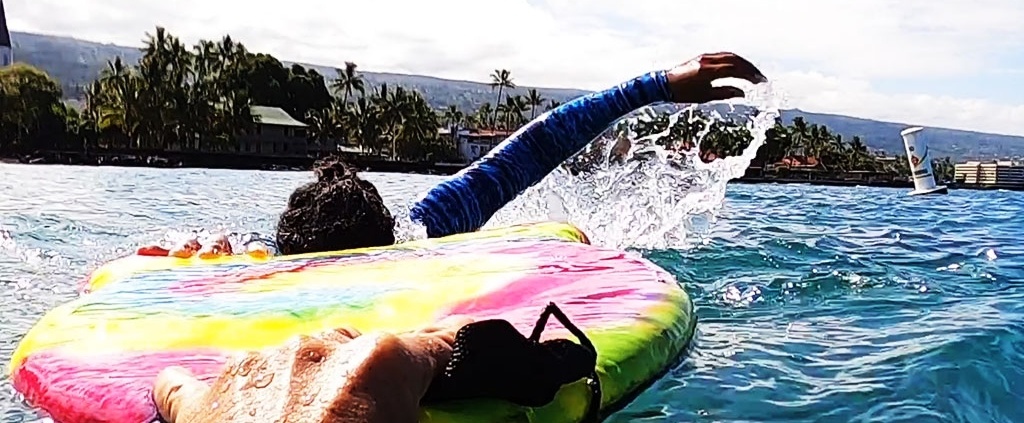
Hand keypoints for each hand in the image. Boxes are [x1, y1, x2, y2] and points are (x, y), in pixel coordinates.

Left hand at [153, 316, 472, 422]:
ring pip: (291, 362)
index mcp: (379, 362)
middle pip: (359, 349)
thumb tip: (421, 418)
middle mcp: (316, 351)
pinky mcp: (199, 402)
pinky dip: (212, 399)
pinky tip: (220, 416)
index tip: (452, 384)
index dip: (446, 369)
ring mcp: (251, 369)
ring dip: (305, 389)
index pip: (435, 346)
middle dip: (370, 382)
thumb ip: (421, 421)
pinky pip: (194, 386)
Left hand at [666, 52, 766, 103]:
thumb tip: (742, 93)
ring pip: (730, 55)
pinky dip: (734, 60)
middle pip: (735, 60)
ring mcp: (706, 57)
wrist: (664, 84)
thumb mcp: (705, 96)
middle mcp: (708, 60)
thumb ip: (725, 93)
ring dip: (743, 63)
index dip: (750, 75)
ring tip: (752, 73)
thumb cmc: (682, 93)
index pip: (735, 69)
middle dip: (749, 68)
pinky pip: (723, 55)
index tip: (760, 81)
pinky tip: (739, 67)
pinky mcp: (703, 57)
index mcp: (709, 71)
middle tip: (759, 77)